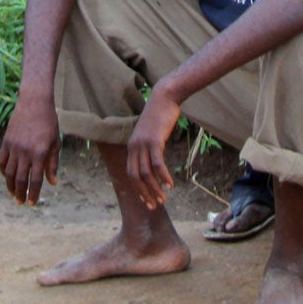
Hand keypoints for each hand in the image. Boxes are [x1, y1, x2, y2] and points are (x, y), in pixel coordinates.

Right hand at [0, 98, 60, 204]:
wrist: (34, 102)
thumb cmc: (48, 122)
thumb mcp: (55, 143)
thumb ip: (53, 164)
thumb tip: (52, 183)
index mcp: (40, 153)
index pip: (35, 180)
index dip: (34, 193)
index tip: (32, 203)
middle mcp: (25, 152)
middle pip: (21, 179)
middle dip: (21, 194)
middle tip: (21, 203)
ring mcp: (14, 147)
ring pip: (9, 173)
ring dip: (11, 186)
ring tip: (14, 194)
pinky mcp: (6, 141)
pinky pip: (2, 161)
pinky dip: (3, 171)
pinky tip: (7, 176)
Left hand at [125, 88, 182, 209]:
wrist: (164, 97)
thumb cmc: (160, 116)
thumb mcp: (151, 133)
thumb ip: (150, 147)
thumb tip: (154, 162)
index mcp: (132, 147)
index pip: (131, 173)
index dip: (138, 189)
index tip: (147, 200)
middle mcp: (134, 147)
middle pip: (136, 177)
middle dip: (145, 193)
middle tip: (155, 206)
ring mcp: (143, 144)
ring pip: (146, 173)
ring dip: (155, 189)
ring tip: (164, 199)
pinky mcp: (154, 140)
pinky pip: (157, 164)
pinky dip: (163, 176)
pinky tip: (171, 185)